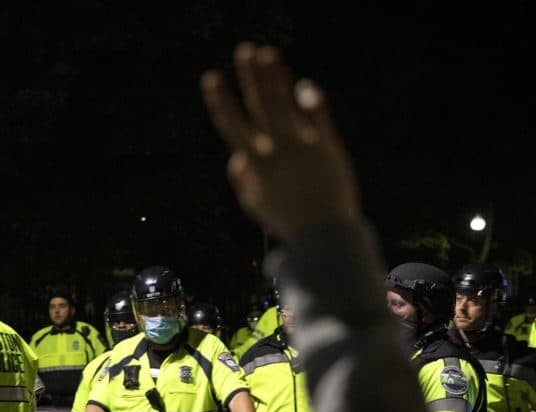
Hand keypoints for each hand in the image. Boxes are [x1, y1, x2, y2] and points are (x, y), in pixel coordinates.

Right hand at [201, 43, 359, 239]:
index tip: (211, 78)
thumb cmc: (286, 221)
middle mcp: (276, 151)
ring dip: (276, 77)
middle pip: (261, 105)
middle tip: (244, 50)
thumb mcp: (254, 205)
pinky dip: (310, 99)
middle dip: (250, 77)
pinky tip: (303, 85)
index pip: (232, 125)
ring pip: (286, 103)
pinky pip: (317, 115)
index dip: (220, 100)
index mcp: (255, 165)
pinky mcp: (326, 146)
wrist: (324, 235)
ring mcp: (303, 146)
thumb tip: (236, 157)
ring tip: (268, 53)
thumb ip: (242, 180)